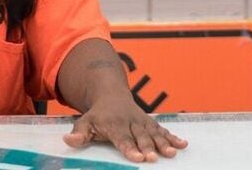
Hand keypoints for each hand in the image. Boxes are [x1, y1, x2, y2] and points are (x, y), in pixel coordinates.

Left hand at [63, 96, 186, 162]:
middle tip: (154, 158)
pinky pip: (162, 130)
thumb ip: (79, 133)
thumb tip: (68, 140)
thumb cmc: (97, 115)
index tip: (137, 157)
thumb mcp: (84, 122)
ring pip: (154, 133)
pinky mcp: (150, 123)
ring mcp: (142, 122)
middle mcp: (130, 122)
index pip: (122, 138)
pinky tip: (183, 145)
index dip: (129, 148)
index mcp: (114, 124)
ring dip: (164, 143)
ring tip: (172, 153)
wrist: (111, 94)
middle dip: (148, 147)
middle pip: (140, 136)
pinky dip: (173, 137)